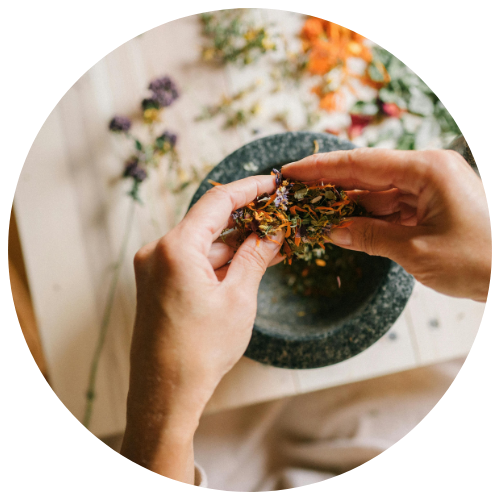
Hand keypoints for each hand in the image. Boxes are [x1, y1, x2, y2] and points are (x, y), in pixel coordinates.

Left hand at [120, 175, 283, 482]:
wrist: (166, 393)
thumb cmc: (201, 350)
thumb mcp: (238, 298)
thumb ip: (256, 256)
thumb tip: (274, 231)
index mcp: (175, 248)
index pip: (217, 202)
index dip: (248, 189)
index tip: (271, 183)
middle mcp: (158, 251)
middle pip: (208, 223)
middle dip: (245, 222)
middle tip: (278, 219)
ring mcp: (154, 268)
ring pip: (202, 245)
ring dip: (234, 245)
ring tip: (270, 246)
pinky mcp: (156, 284)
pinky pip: (192, 262)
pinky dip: (218, 262)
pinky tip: (245, 265)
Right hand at [282, 148, 490, 301]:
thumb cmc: (480, 261)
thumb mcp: (416, 251)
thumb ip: (370, 237)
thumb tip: (333, 231)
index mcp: (427, 170)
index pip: (361, 163)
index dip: (321, 168)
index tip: (292, 171)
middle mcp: (428, 171)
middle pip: (367, 174)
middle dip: (331, 186)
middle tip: (298, 192)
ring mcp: (432, 188)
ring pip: (378, 193)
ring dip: (350, 206)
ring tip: (316, 215)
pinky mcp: (434, 205)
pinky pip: (393, 208)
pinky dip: (371, 219)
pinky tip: (347, 227)